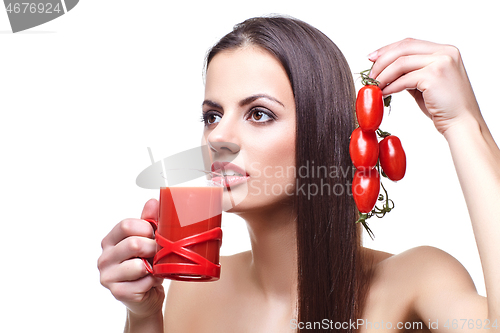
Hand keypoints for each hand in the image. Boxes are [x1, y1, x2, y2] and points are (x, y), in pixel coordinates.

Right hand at [98, 199, 163, 318]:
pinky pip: (143, 282)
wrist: (148, 294)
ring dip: (154, 267)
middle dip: (153, 248)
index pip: (126, 225)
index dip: (146, 228)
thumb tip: (153, 201)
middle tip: (158, 253)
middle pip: (133, 244)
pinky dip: (153, 281)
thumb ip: (149, 220)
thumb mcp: (149, 239)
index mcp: (110, 240)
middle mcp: (104, 258)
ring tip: (154, 268)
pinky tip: (150, 282)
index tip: (154, 235)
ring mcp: (107, 276)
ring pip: (138, 265)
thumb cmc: (148, 263)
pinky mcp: (117, 292)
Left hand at [368, 38, 480, 134]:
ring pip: (401, 62)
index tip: (372, 58)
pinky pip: (404, 79)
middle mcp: (445, 52)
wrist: (462, 123)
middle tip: (370, 74)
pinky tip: (383, 93)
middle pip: (403, 48)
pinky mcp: (434, 76)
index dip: (387, 49)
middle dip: (382, 60)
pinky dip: (390, 86)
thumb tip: (387, 71)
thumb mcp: (427, 83)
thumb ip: (412, 73)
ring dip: (383, 74)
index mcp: (445, 50)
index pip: (409, 43)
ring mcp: (441, 62)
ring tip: (374, 85)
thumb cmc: (444, 107)